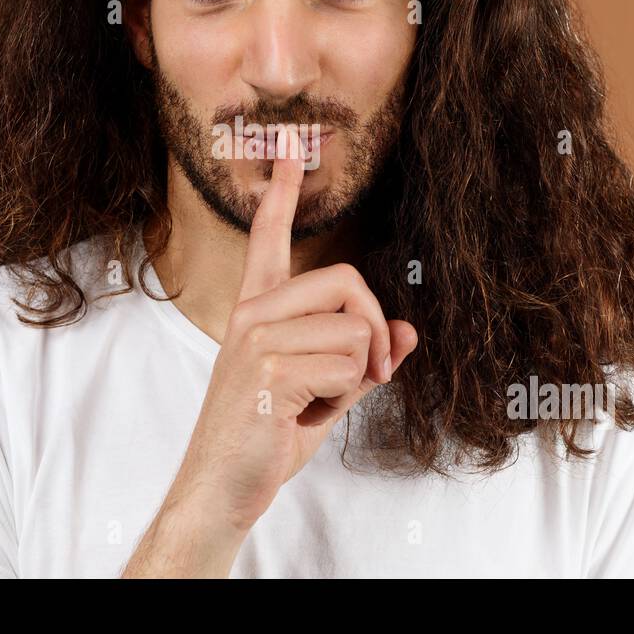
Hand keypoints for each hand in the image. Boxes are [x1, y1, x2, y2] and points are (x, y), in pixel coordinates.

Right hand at [174, 125, 418, 531]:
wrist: (222, 488)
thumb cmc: (266, 438)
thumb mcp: (323, 393)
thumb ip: (363, 359)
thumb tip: (410, 332)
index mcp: (258, 310)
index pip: (269, 239)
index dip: (283, 192)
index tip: (288, 145)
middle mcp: (253, 312)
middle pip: (349, 281)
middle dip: (376, 331)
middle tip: (371, 373)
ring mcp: (257, 335)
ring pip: (356, 330)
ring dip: (355, 377)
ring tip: (313, 403)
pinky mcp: (268, 365)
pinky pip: (348, 364)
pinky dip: (343, 398)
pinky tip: (302, 414)